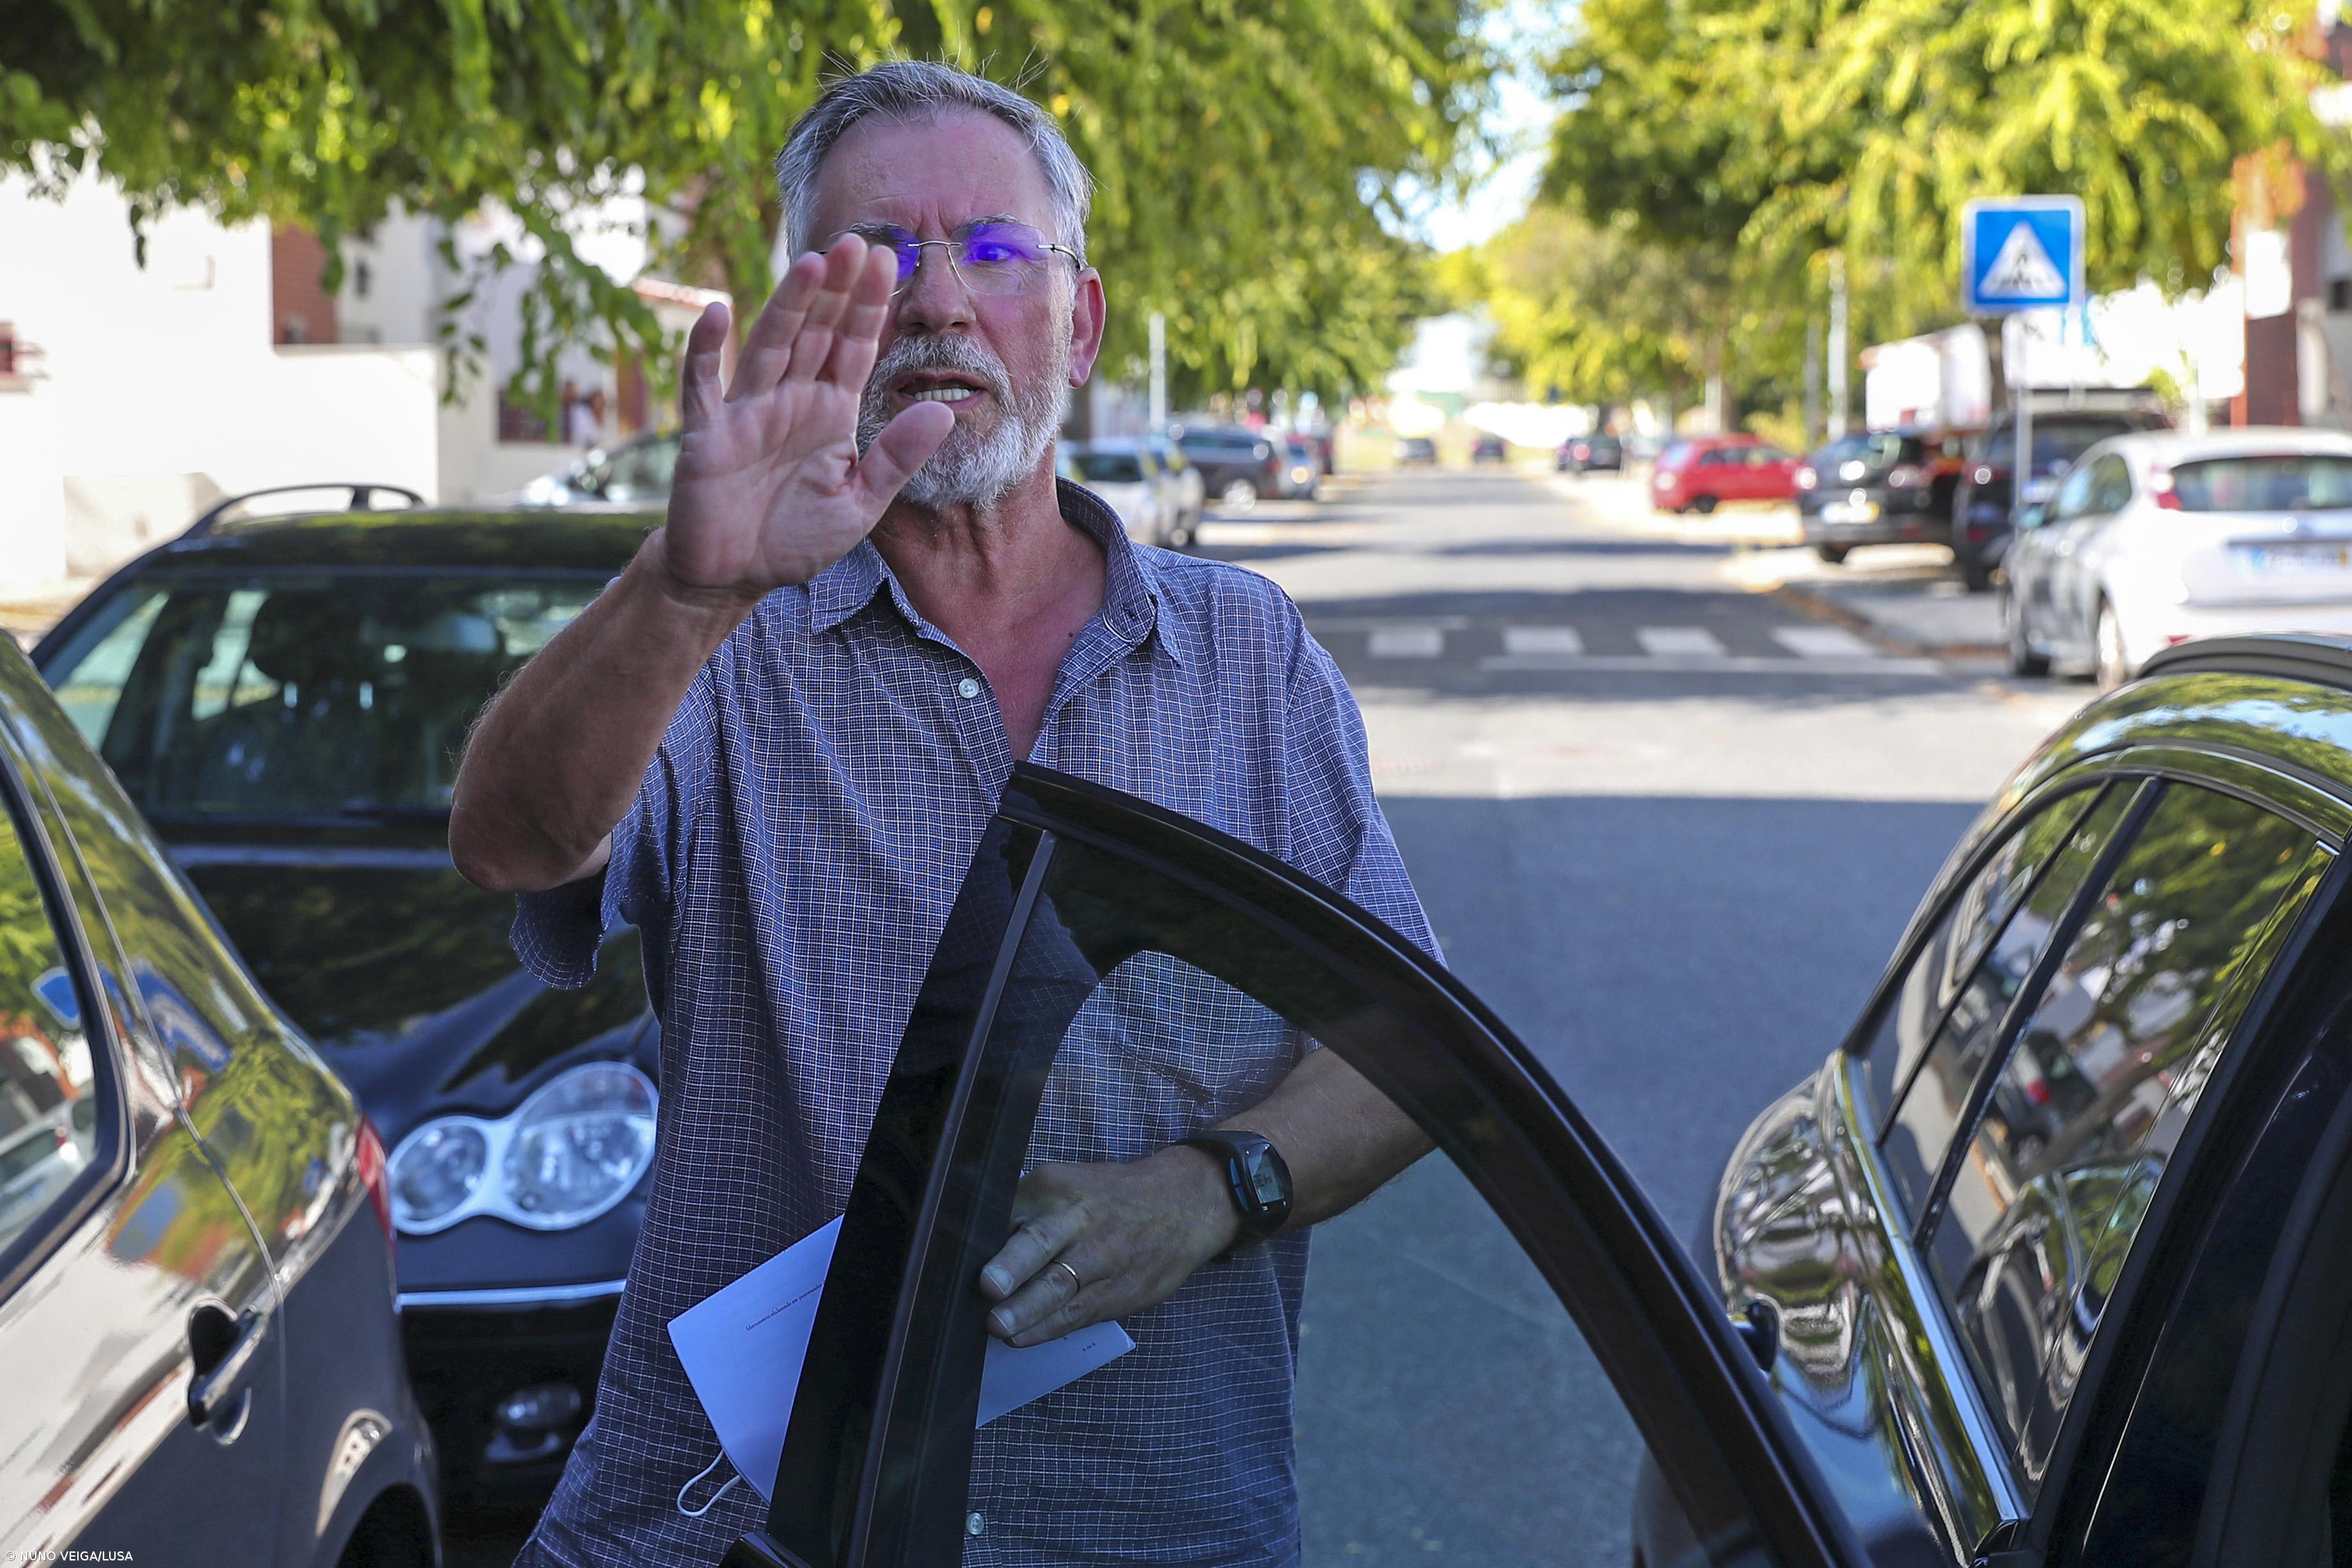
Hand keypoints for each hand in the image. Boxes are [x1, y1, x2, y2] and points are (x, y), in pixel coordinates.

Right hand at [656, 237, 954, 600]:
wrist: (735, 577)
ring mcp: (746, 413)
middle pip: (816, 333)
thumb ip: (896, 459)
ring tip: (814, 263)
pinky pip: (702, 386)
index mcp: (829, 412)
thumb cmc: (794, 539)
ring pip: (770, 345)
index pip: (853, 349)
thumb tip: (943, 413)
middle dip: (837, 291)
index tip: (891, 262)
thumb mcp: (859, 504)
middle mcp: (789, 401)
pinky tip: (715, 312)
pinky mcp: (706, 435)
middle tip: (859, 242)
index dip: (870, 308)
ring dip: (789, 305)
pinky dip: (704, 350)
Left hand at [979, 1149, 1239, 1347]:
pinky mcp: (1118, 1291)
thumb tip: (975, 1248)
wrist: (1184, 1204)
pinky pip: (1077, 1313)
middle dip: (1013, 1265)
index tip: (956, 1253)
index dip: (984, 1234)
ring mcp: (1102, 1257)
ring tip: (999, 1326)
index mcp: (1058, 1186)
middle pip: (1041, 1241)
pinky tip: (1021, 1338)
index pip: (1013, 1208)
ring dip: (1027, 1309)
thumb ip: (1028, 1212)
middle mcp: (1079, 1219)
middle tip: (989, 1287)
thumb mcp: (1069, 1185)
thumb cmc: (1110, 1197)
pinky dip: (1047, 1327)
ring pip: (1060, 1286)